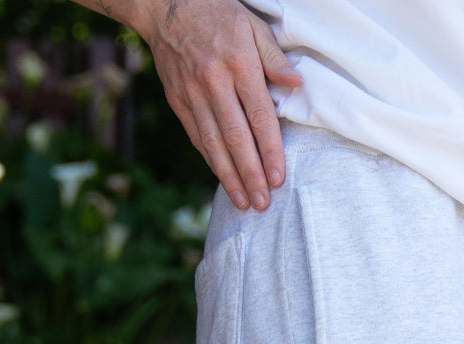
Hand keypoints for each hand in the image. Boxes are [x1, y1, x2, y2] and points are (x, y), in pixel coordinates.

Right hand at [143, 0, 302, 210]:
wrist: (167, 6)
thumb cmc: (218, 14)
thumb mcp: (253, 25)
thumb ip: (275, 58)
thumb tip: (296, 86)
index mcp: (239, 64)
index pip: (259, 116)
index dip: (270, 150)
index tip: (278, 177)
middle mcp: (214, 82)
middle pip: (236, 137)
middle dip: (251, 174)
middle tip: (262, 203)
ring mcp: (193, 94)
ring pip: (214, 143)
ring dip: (229, 177)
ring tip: (243, 202)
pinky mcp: (178, 100)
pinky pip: (198, 137)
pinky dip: (211, 161)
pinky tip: (224, 179)